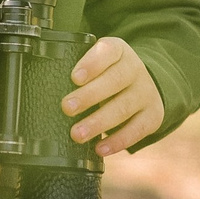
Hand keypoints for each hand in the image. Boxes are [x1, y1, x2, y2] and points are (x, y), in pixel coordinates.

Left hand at [63, 37, 161, 155]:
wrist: (144, 83)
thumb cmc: (108, 74)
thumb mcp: (98, 62)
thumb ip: (79, 70)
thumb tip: (47, 90)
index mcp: (119, 51)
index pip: (108, 51)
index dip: (92, 64)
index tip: (74, 77)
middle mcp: (135, 69)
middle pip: (115, 80)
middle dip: (89, 96)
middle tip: (67, 108)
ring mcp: (146, 92)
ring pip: (124, 107)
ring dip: (98, 122)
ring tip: (77, 134)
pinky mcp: (153, 115)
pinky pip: (137, 129)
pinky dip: (118, 140)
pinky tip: (100, 148)